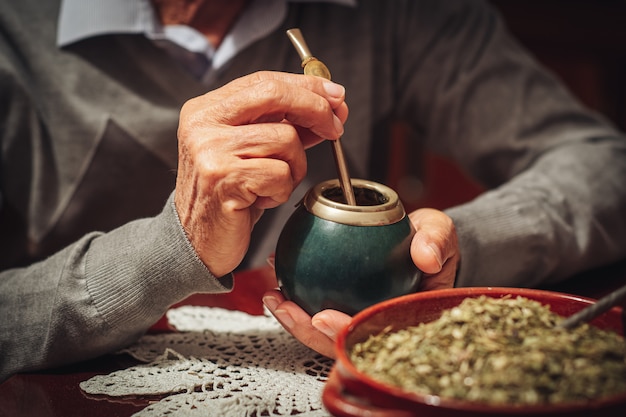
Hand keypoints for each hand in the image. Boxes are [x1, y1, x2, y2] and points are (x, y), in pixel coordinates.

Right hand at [174, 71, 347, 276]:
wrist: (196, 240)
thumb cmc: (229, 195)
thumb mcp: (255, 152)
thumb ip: (286, 124)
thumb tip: (330, 105)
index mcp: (207, 109)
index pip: (265, 81)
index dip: (306, 86)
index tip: (335, 96)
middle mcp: (203, 123)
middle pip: (274, 95)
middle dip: (315, 109)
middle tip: (335, 128)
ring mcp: (209, 149)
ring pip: (285, 139)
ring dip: (294, 166)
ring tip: (275, 184)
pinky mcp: (223, 178)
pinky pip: (280, 174)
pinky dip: (282, 190)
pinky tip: (262, 199)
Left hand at [263, 208, 458, 358]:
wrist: (421, 238)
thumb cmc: (430, 241)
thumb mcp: (439, 233)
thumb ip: (436, 241)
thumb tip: (427, 257)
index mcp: (405, 319)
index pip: (374, 335)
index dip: (346, 333)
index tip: (322, 319)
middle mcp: (380, 326)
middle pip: (340, 342)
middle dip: (307, 331)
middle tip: (284, 305)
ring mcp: (360, 319)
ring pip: (323, 333)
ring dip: (294, 319)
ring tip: (273, 296)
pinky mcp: (344, 307)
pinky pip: (317, 311)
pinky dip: (295, 300)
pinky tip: (278, 281)